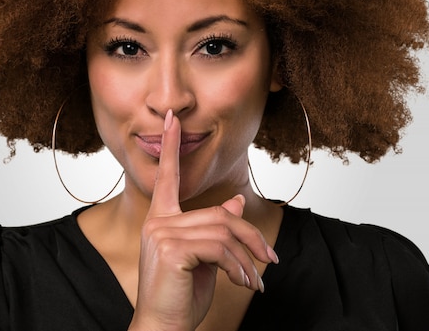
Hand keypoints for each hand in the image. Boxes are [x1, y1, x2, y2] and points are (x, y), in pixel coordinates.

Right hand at [129, 110, 277, 330]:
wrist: (164, 327)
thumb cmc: (181, 295)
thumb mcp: (204, 258)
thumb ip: (217, 228)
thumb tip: (237, 202)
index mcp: (162, 219)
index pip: (168, 177)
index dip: (170, 146)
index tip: (171, 118)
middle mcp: (158, 221)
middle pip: (219, 214)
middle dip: (250, 238)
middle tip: (269, 260)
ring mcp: (161, 233)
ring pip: (223, 230)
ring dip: (247, 257)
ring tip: (255, 280)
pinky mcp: (171, 249)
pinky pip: (219, 247)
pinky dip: (239, 266)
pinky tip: (244, 284)